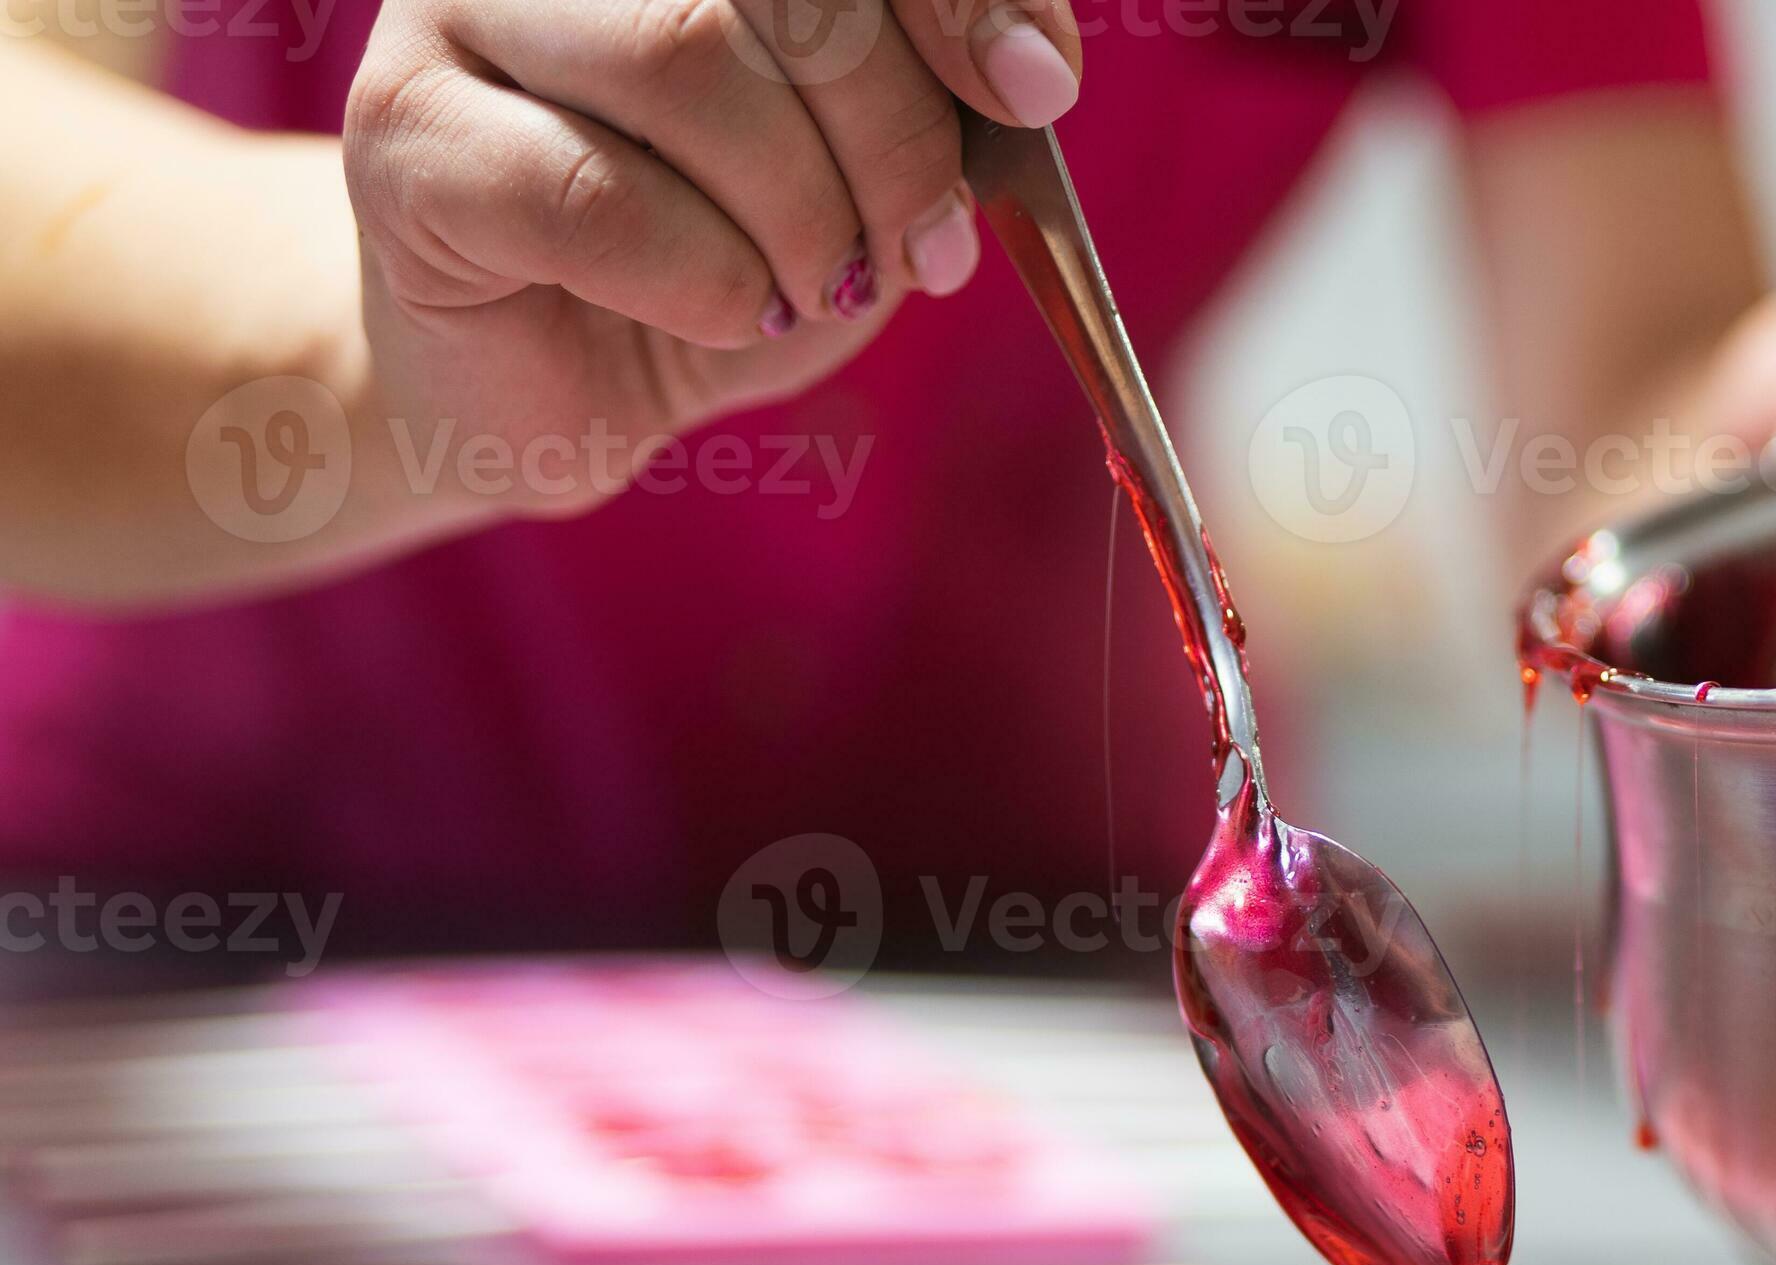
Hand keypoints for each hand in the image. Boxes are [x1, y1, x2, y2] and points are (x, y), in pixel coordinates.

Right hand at [341, 0, 1083, 517]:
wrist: (557, 382)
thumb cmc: (721, 254)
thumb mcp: (864, 171)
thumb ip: (939, 95)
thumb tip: (1032, 68)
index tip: (1038, 90)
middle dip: (892, 133)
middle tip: (920, 246)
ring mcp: (458, 11)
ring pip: (687, 64)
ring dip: (801, 215)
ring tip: (813, 285)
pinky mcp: (404, 140)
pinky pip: (596, 196)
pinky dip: (707, 284)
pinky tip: (723, 313)